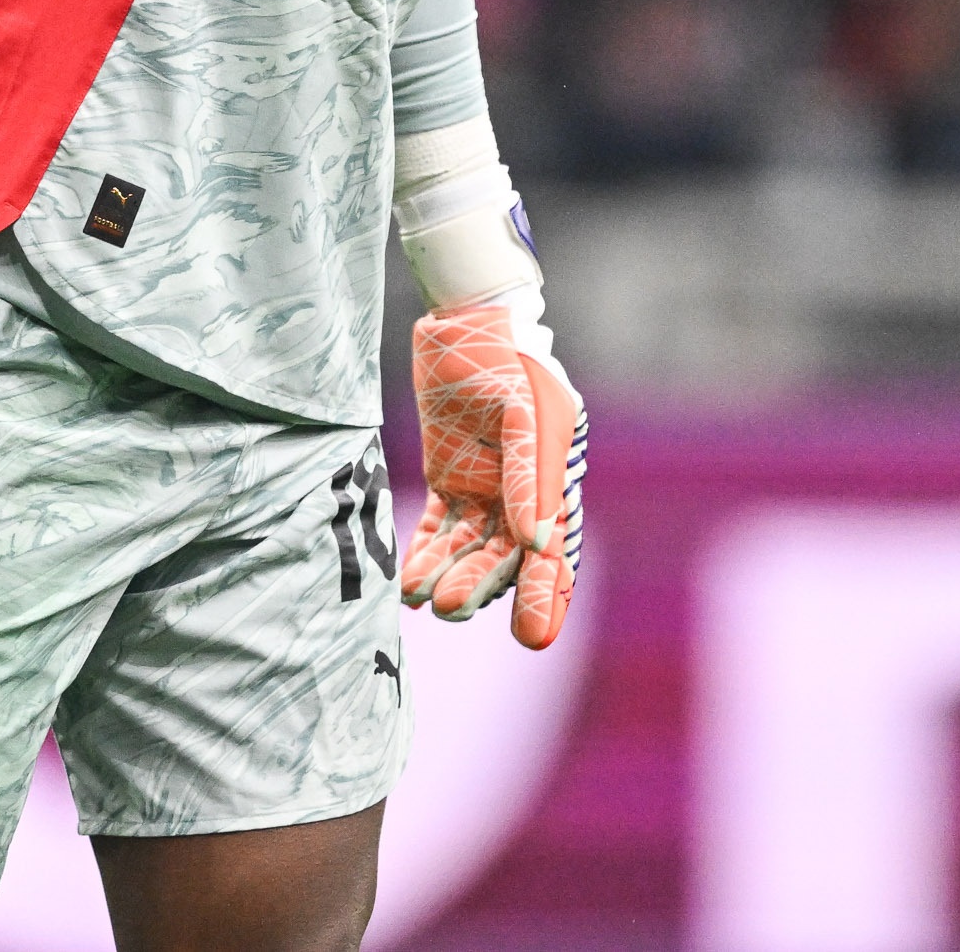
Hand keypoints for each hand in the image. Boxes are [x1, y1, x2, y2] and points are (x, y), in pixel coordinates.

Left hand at [401, 300, 586, 647]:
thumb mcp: (524, 414)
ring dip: (448, 573)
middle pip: (504, 556)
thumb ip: (529, 476)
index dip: (543, 595)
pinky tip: (408, 581)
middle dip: (480, 585)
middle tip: (452, 609)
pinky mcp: (450, 476)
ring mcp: (484, 487)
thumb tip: (536, 540)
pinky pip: (439, 526)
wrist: (465, 321)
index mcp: (551, 481)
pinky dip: (425, 553)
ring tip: (422, 597)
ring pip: (468, 547)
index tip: (532, 639)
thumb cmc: (507, 361)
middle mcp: (520, 494)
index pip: (550, 552)